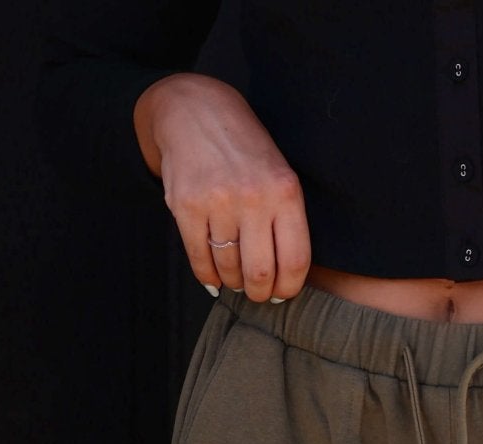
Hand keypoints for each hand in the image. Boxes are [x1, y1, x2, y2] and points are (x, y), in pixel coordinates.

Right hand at [133, 74, 310, 303]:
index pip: (295, 260)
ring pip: (229, 269)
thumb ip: (285, 219)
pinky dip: (208, 276)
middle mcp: (253, 198)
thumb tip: (286, 278)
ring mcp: (217, 202)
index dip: (289, 287)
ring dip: (233, 282)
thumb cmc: (244, 149)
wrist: (195, 110)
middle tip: (257, 293)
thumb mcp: (278, 174)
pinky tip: (214, 277)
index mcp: (284, 192)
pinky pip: (200, 259)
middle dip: (260, 293)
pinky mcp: (186, 206)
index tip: (283, 293)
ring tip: (235, 277)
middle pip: (261, 273)